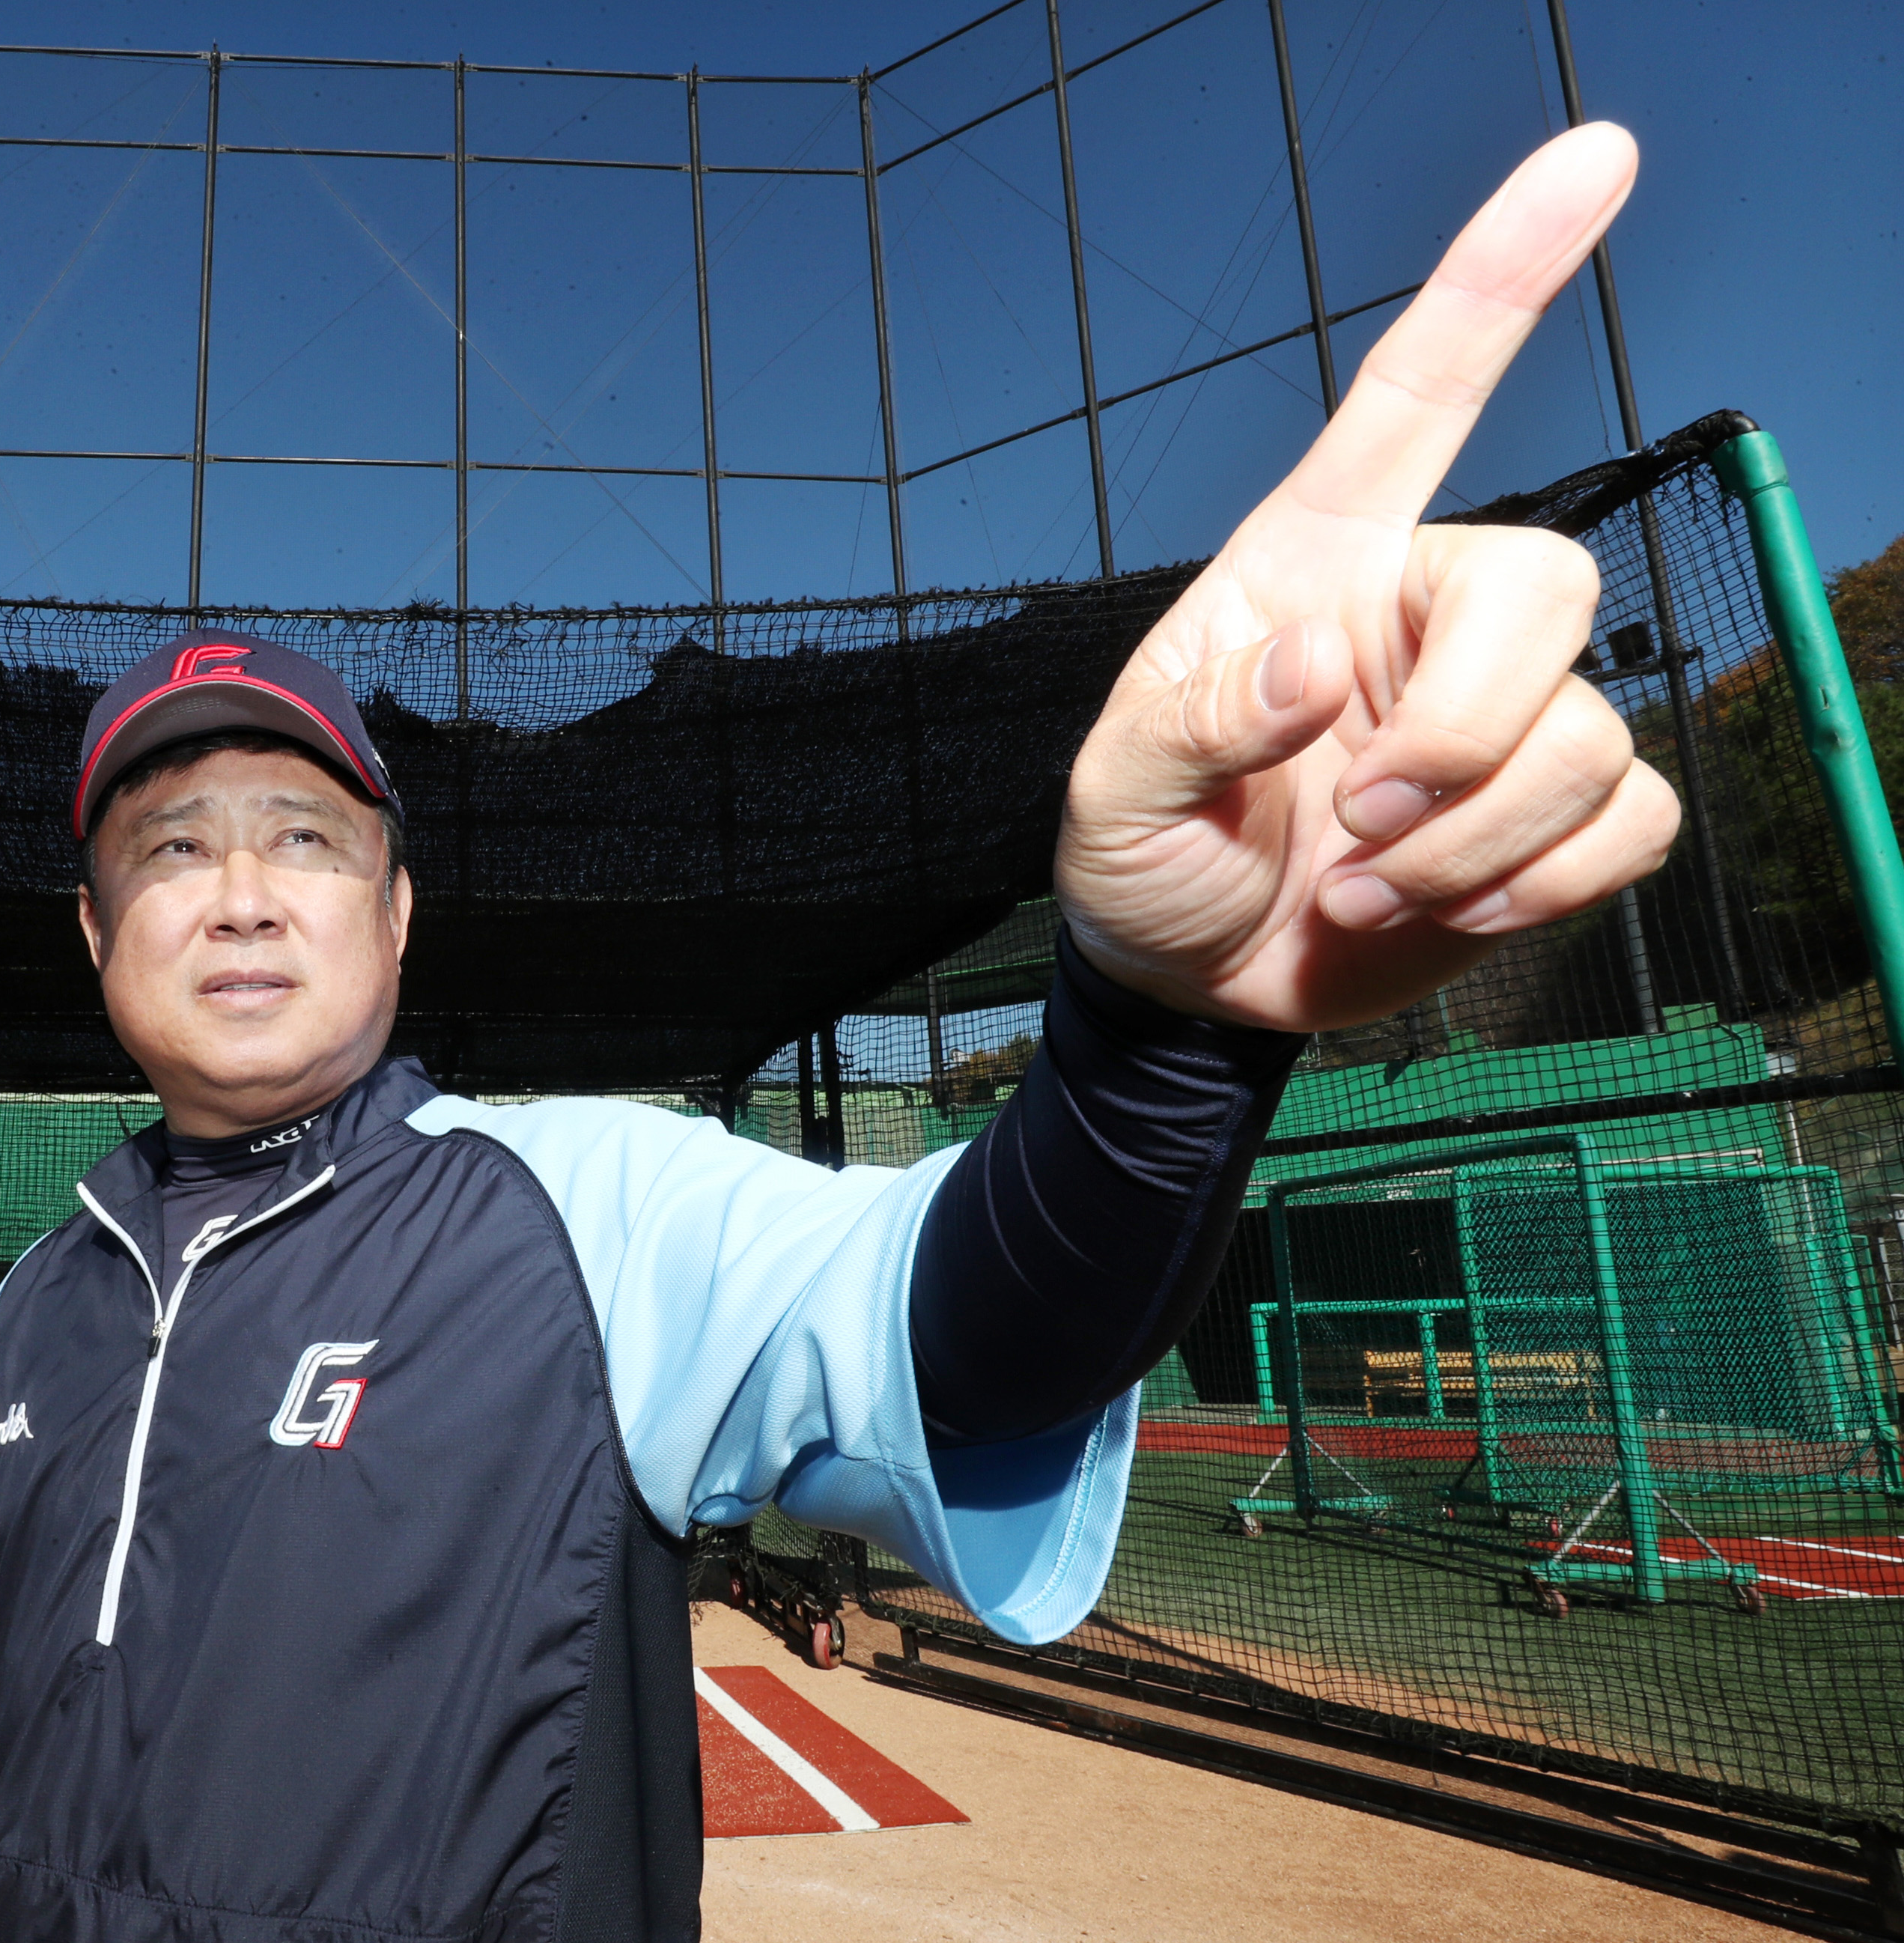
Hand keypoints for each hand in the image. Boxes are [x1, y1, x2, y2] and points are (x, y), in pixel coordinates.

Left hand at [1055, 124, 1680, 1032]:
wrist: (1187, 982)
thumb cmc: (1142, 859)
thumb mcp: (1110, 793)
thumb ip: (1189, 724)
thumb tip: (1310, 667)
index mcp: (1316, 568)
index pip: (1417, 398)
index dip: (1499, 278)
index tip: (1591, 160)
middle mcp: (1420, 621)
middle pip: (1551, 584)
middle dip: (1468, 727)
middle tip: (1363, 820)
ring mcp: (1497, 718)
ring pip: (1592, 728)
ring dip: (1473, 842)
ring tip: (1363, 884)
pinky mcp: (1551, 819)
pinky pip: (1631, 817)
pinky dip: (1541, 886)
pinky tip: (1447, 911)